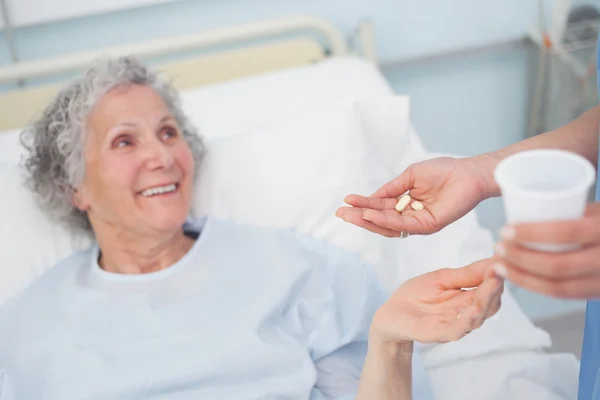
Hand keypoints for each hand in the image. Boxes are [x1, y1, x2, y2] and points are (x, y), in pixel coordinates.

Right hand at [336, 156, 492, 236]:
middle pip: (380, 220)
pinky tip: (371, 215)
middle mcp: (410, 216)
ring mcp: (419, 223)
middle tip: (341, 213)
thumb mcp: (409, 176)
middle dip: (359, 216)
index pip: (380, 208)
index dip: (363, 205)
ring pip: (388, 226)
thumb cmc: (443, 171)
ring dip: (368, 220)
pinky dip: (385, 220)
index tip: (346, 201)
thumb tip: (371, 199)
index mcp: (406, 205)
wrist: (467, 172)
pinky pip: (402, 225)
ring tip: (351, 214)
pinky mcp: (428, 225)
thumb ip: (391, 189)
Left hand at [371, 259, 503, 343]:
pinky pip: (455, 331)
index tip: (505, 259)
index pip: (491, 289)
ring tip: (492, 285)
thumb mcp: (443, 278)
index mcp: (468, 299)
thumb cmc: (416, 296)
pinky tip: (473, 309)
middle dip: (496, 287)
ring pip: (477, 318)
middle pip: (490, 304)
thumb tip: (495, 259)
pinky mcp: (435, 334)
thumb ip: (468, 273)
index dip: (498, 275)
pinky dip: (466, 321)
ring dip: (486, 302)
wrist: (389, 315)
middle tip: (500, 270)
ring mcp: (452, 325)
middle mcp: (465, 314)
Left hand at [493, 203, 599, 298]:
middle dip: (520, 259)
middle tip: (499, 249)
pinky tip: (520, 278)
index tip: (506, 230)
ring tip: (502, 266)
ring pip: (558, 288)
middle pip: (557, 266)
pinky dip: (538, 288)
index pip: (566, 232)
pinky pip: (565, 295)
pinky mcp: (599, 294)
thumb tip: (524, 212)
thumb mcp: (597, 210)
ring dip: (523, 278)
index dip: (531, 233)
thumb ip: (569, 213)